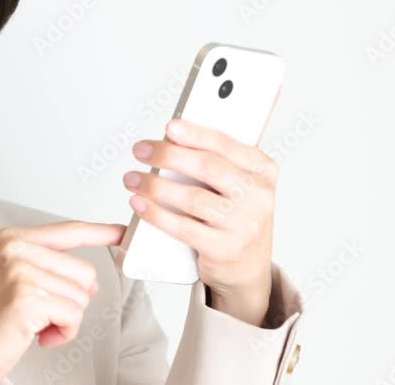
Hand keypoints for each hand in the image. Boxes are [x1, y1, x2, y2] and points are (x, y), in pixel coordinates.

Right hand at [0, 221, 125, 383]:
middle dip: (71, 300)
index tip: (122, 232)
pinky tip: (38, 335)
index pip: (68, 231)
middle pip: (83, 271)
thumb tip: (91, 278)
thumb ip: (50, 268)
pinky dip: (63, 332)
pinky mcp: (27, 299)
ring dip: (65, 319)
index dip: (100, 233)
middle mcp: (15, 249)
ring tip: (35, 325)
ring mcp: (20, 272)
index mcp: (12, 239)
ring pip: (81, 295)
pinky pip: (73, 315)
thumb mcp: (15, 280)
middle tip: (40, 314)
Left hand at [122, 118, 275, 326]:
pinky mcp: (224, 248)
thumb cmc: (234, 216)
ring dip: (155, 186)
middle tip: (141, 150)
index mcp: (263, 171)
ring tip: (132, 179)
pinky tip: (139, 204)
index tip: (170, 127)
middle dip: (168, 156)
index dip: (196, 134)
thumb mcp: (237, 184)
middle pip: (208, 168)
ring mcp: (243, 224)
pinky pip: (183, 227)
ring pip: (192, 198)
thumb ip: (215, 161)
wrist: (247, 267)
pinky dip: (156, 214)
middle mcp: (258, 196)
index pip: (227, 145)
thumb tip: (172, 139)